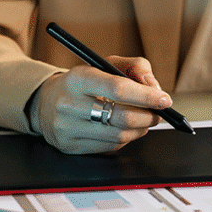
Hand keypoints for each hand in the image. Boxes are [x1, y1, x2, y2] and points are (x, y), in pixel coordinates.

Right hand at [28, 56, 169, 153]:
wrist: (46, 102)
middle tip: (158, 112)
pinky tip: (126, 129)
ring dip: (140, 130)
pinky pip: (109, 147)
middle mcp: (68, 103)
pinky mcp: (69, 146)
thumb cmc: (84, 82)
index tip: (164, 99)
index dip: (146, 96)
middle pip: (122, 117)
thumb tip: (155, 88)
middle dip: (148, 116)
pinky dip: (126, 138)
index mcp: (78, 78)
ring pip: (119, 136)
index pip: (118, 89)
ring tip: (145, 120)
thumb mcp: (106, 64)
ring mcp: (67, 128)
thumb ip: (136, 68)